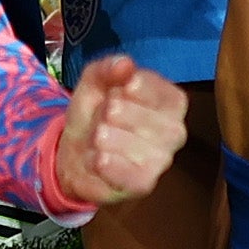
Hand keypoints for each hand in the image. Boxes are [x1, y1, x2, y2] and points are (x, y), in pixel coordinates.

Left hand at [48, 52, 190, 206]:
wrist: (73, 153)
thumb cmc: (95, 112)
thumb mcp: (95, 82)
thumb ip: (109, 68)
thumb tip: (125, 64)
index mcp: (171, 102)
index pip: (164, 93)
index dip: (136, 88)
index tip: (116, 89)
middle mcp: (174, 131)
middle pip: (148, 119)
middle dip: (114, 112)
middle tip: (101, 114)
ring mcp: (162, 160)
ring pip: (136, 146)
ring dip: (104, 138)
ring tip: (94, 137)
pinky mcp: (144, 184)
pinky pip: (131, 175)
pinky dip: (110, 165)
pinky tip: (97, 158)